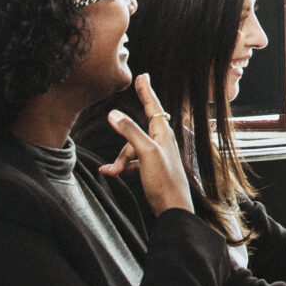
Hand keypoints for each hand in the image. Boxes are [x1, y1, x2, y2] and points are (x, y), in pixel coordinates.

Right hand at [100, 74, 193, 217]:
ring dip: (119, 161)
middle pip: (135, 133)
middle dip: (121, 147)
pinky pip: (132, 163)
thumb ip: (130, 132)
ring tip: (111, 173)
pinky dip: (122, 168)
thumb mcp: (145, 153)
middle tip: (115, 166)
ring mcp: (157, 156)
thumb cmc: (165, 182)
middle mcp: (162, 142)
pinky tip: (111, 174)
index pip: (153, 106)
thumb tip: (113, 113)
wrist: (174, 210)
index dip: (146, 91)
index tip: (143, 75)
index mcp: (164, 134)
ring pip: (131, 149)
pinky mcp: (152, 170)